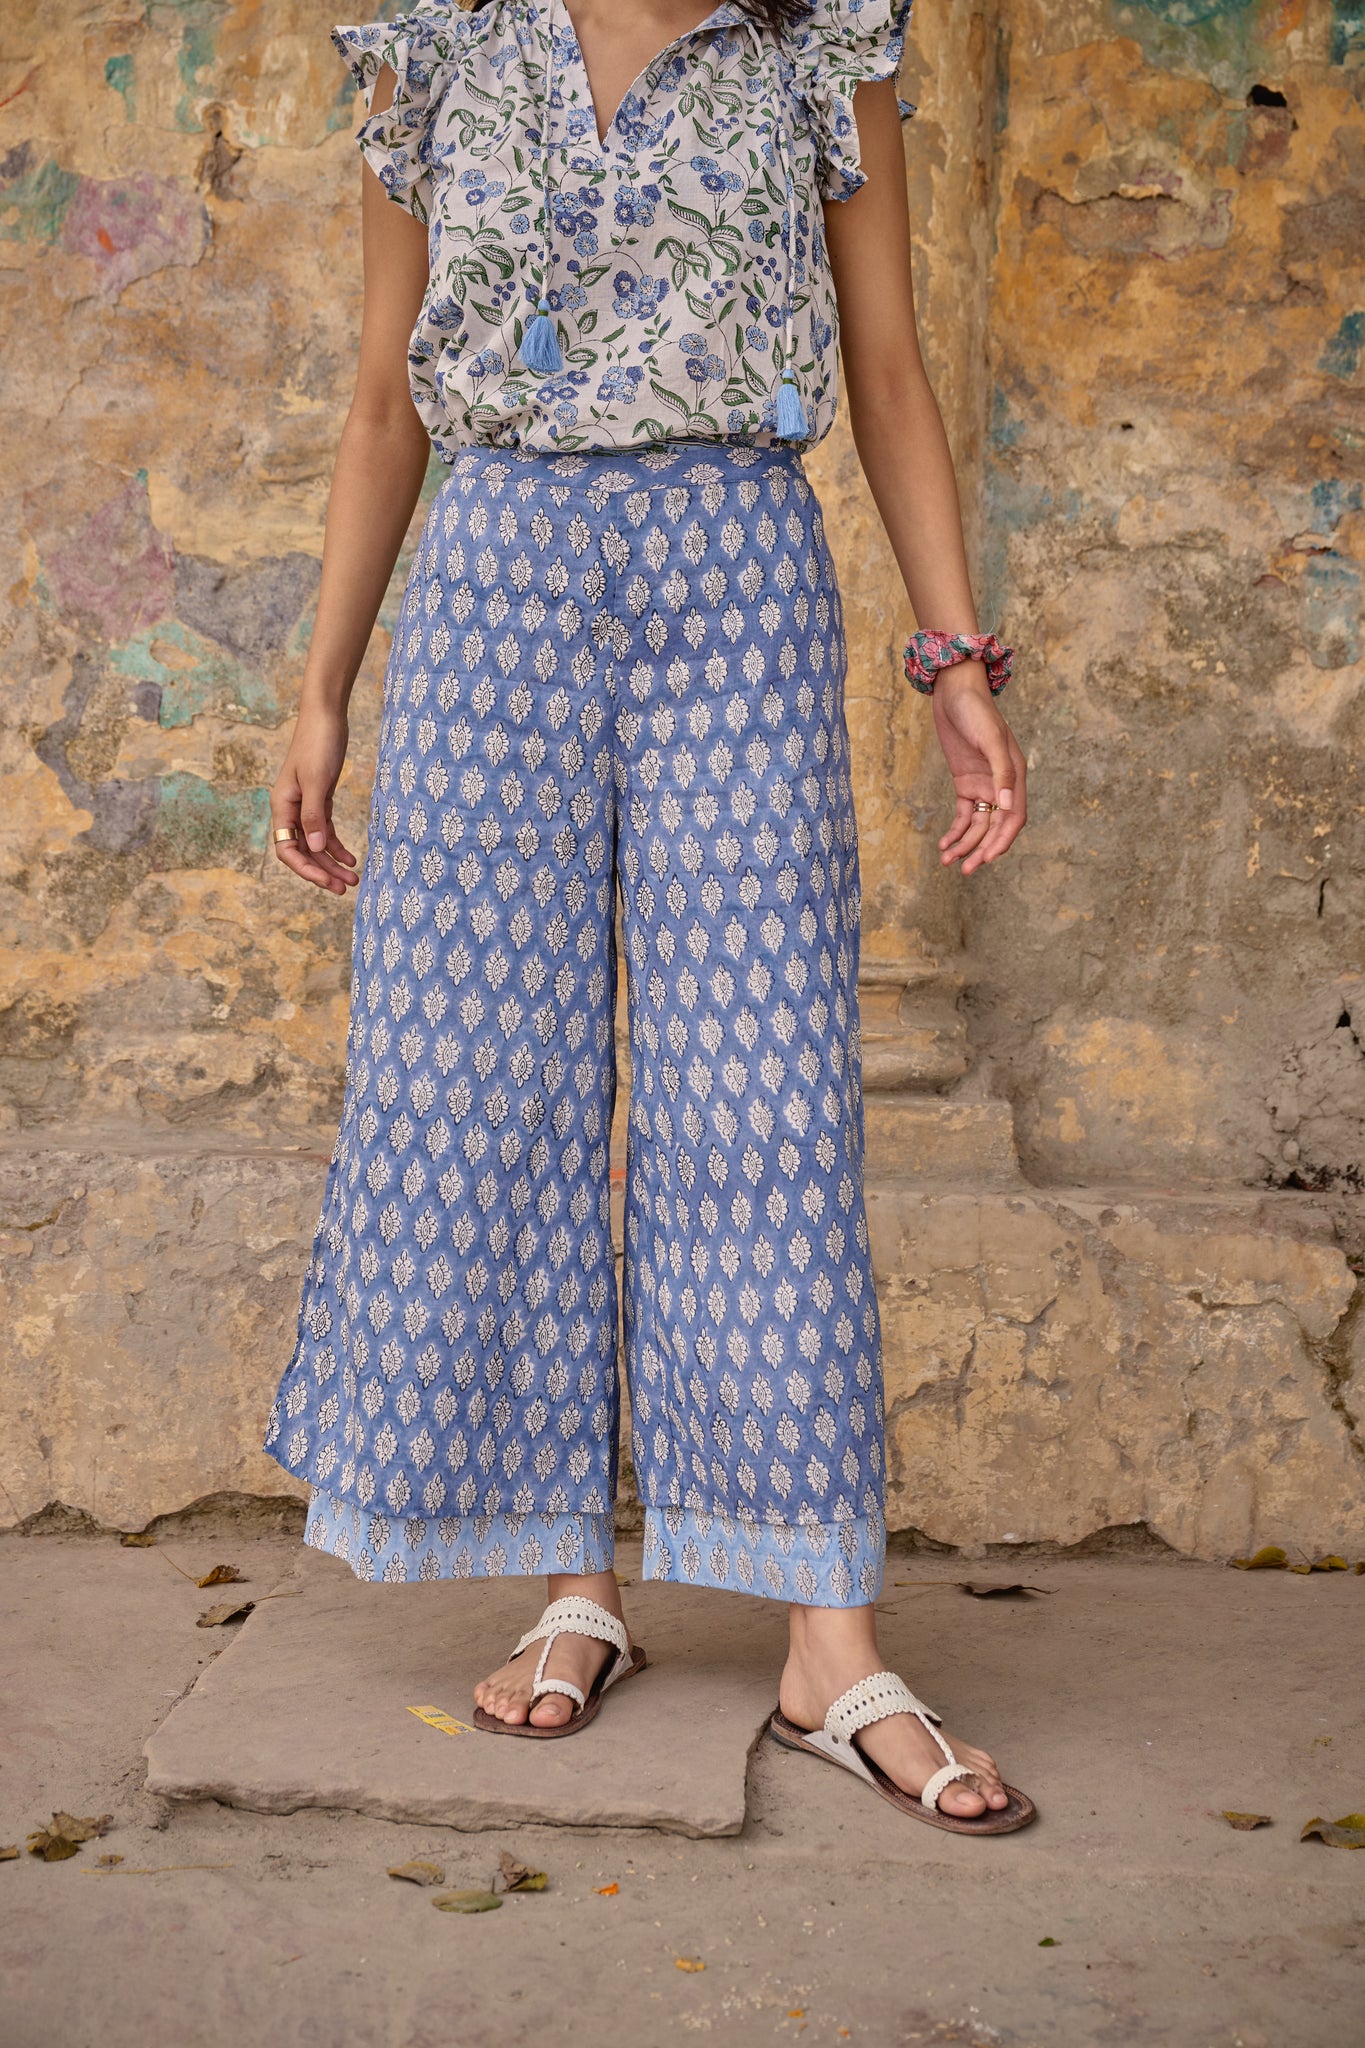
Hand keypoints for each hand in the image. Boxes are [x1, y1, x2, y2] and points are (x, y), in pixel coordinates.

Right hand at [271, 704, 359, 894]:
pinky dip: (337, 846)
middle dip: (322, 872)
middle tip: (345, 889)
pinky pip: (326, 831)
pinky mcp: (320, 799)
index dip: (306, 870)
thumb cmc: (318, 744)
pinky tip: (351, 859)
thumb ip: (314, 816)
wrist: (326, 716)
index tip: (328, 882)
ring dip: (332, 863)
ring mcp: (305, 805)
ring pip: (316, 844)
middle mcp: (290, 809)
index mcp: (282, 806)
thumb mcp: (317, 781)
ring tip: (353, 879)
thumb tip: (315, 849)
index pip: (287, 850)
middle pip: (303, 852)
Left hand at [930, 663, 1027, 874]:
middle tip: (964, 870)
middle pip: (994, 827)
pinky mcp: (965, 782)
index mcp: (1014, 775)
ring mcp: (983, 784)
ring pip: (977, 824)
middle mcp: (1002, 783)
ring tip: (947, 860)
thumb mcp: (989, 739)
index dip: (1001, 841)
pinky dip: (955, 831)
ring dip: (964, 844)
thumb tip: (1006, 804)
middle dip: (980, 849)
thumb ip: (1001, 771)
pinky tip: (944, 844)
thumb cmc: (975, 710)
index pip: (1013, 818)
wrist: (954, 690)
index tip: (985, 859)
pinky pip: (963, 814)